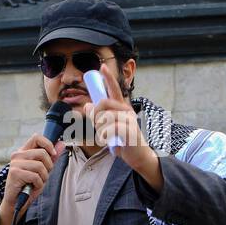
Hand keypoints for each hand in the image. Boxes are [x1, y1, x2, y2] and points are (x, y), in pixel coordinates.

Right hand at [0, 133, 63, 219]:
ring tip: (37, 182)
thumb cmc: (29, 185)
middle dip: (48, 167)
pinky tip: (32, 187)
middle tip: (43, 176)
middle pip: (42, 153)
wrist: (17, 202)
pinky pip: (35, 176)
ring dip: (43, 178)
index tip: (53, 155)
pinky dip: (38, 184)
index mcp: (24, 151)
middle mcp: (18, 155)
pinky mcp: (15, 173)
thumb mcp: (43, 170)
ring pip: (40, 166)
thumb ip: (51, 157)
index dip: (48, 144)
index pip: (37, 137)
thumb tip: (61, 144)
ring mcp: (15, 164)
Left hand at [82, 61, 161, 187]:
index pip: (114, 89)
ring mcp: (129, 119)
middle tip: (97, 126)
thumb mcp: (107, 129)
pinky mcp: (130, 130)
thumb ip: (98, 117)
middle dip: (95, 114)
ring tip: (105, 137)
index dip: (108, 78)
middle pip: (103, 102)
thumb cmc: (123, 142)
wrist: (139, 157)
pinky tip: (108, 141)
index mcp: (121, 108)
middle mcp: (126, 110)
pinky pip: (110, 128)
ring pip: (105, 117)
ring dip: (100, 128)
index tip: (102, 67)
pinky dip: (104, 136)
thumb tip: (87, 105)